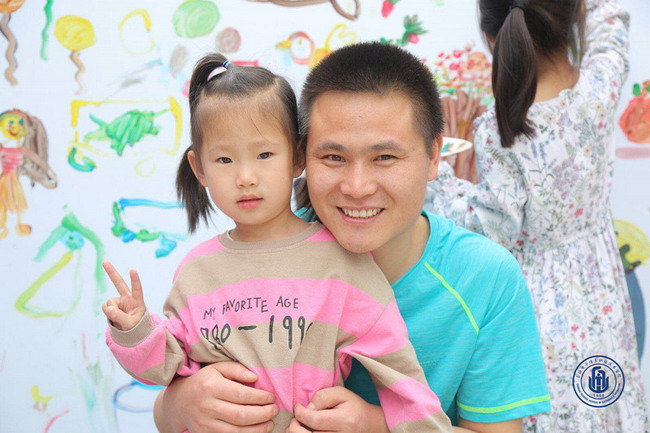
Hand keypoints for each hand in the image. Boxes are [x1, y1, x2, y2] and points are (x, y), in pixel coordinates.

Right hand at [101, 261, 146, 330]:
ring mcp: (119, 301)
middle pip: (119, 283)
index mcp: (137, 301)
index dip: (135, 280)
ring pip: (109, 303)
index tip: (132, 270)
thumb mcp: (130, 324)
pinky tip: (114, 316)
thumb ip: (120, 317)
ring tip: (119, 318)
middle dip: (112, 273)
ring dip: (111, 311)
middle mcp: (128, 298)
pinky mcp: (112, 305)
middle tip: (105, 262)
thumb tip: (108, 308)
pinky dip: (108, 313)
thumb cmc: (136, 326)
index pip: (137, 289)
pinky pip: (106, 307)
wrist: (131, 330)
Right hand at [155, 362, 277, 432]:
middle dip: (263, 415)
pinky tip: (256, 431)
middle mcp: (207, 406)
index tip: (271, 397)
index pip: (241, 395)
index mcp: (211, 386)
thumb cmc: (204, 381)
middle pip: (241, 416)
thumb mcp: (217, 368)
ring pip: (236, 432)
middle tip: (274, 410)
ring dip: (258, 430)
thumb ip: (237, 369)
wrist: (179, 402)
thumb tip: (255, 378)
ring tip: (269, 423)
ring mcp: (205, 424)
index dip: (260, 398)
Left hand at [288, 386, 387, 432]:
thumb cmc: (354, 407)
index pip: (315, 420)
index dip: (301, 413)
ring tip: (297, 425)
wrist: (370, 426)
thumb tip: (307, 408)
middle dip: (295, 426)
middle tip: (296, 417)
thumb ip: (323, 396)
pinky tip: (304, 431)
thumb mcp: (342, 394)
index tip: (297, 406)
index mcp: (345, 421)